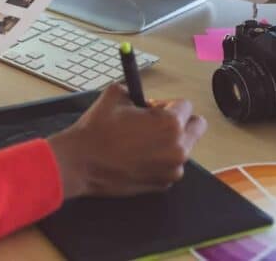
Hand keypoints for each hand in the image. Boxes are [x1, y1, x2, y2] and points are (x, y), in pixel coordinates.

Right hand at [46, 84, 206, 198]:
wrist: (80, 162)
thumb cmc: (96, 130)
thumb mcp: (114, 95)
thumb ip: (136, 92)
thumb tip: (143, 98)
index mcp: (170, 124)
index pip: (185, 105)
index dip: (164, 104)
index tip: (150, 108)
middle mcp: (178, 148)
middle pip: (196, 127)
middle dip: (179, 122)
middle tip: (155, 123)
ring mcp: (172, 169)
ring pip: (183, 148)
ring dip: (168, 142)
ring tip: (140, 142)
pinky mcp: (163, 184)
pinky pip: (170, 166)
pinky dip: (159, 160)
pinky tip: (137, 157)